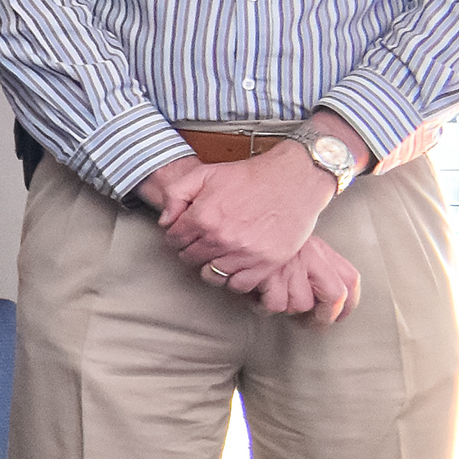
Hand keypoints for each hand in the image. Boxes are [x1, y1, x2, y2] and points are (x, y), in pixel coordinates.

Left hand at [152, 145, 335, 288]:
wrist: (293, 180)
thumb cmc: (251, 176)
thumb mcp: (205, 174)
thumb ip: (176, 194)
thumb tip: (165, 221)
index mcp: (203, 217)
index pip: (174, 239)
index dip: (177, 235)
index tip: (185, 233)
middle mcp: (222, 239)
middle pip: (190, 258)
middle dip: (191, 249)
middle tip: (201, 242)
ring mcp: (245, 253)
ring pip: (212, 275)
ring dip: (211, 266)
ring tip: (217, 255)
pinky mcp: (267, 263)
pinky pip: (240, 285)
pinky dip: (234, 279)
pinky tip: (235, 267)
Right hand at [250, 235, 360, 327]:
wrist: (238, 223)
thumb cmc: (263, 238)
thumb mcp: (295, 244)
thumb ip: (314, 264)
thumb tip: (328, 298)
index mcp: (319, 249)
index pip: (349, 279)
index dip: (349, 304)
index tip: (339, 316)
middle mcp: (310, 256)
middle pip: (334, 295)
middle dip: (325, 317)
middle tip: (312, 323)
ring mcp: (291, 266)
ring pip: (300, 304)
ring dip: (285, 307)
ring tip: (270, 297)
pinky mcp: (269, 275)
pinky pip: (274, 305)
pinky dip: (263, 306)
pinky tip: (255, 296)